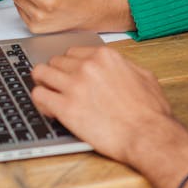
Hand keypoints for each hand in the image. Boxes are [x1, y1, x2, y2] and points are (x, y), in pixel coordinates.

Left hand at [30, 44, 175, 165]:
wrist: (148, 135)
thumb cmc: (150, 112)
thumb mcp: (145, 77)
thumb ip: (127, 67)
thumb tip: (120, 67)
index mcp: (105, 57)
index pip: (73, 53)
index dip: (70, 66)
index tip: (70, 75)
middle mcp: (87, 66)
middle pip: (56, 61)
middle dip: (57, 74)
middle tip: (60, 87)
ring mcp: (74, 85)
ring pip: (41, 73)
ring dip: (43, 83)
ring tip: (48, 94)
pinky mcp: (65, 108)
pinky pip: (38, 96)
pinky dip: (40, 102)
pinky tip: (48, 108)